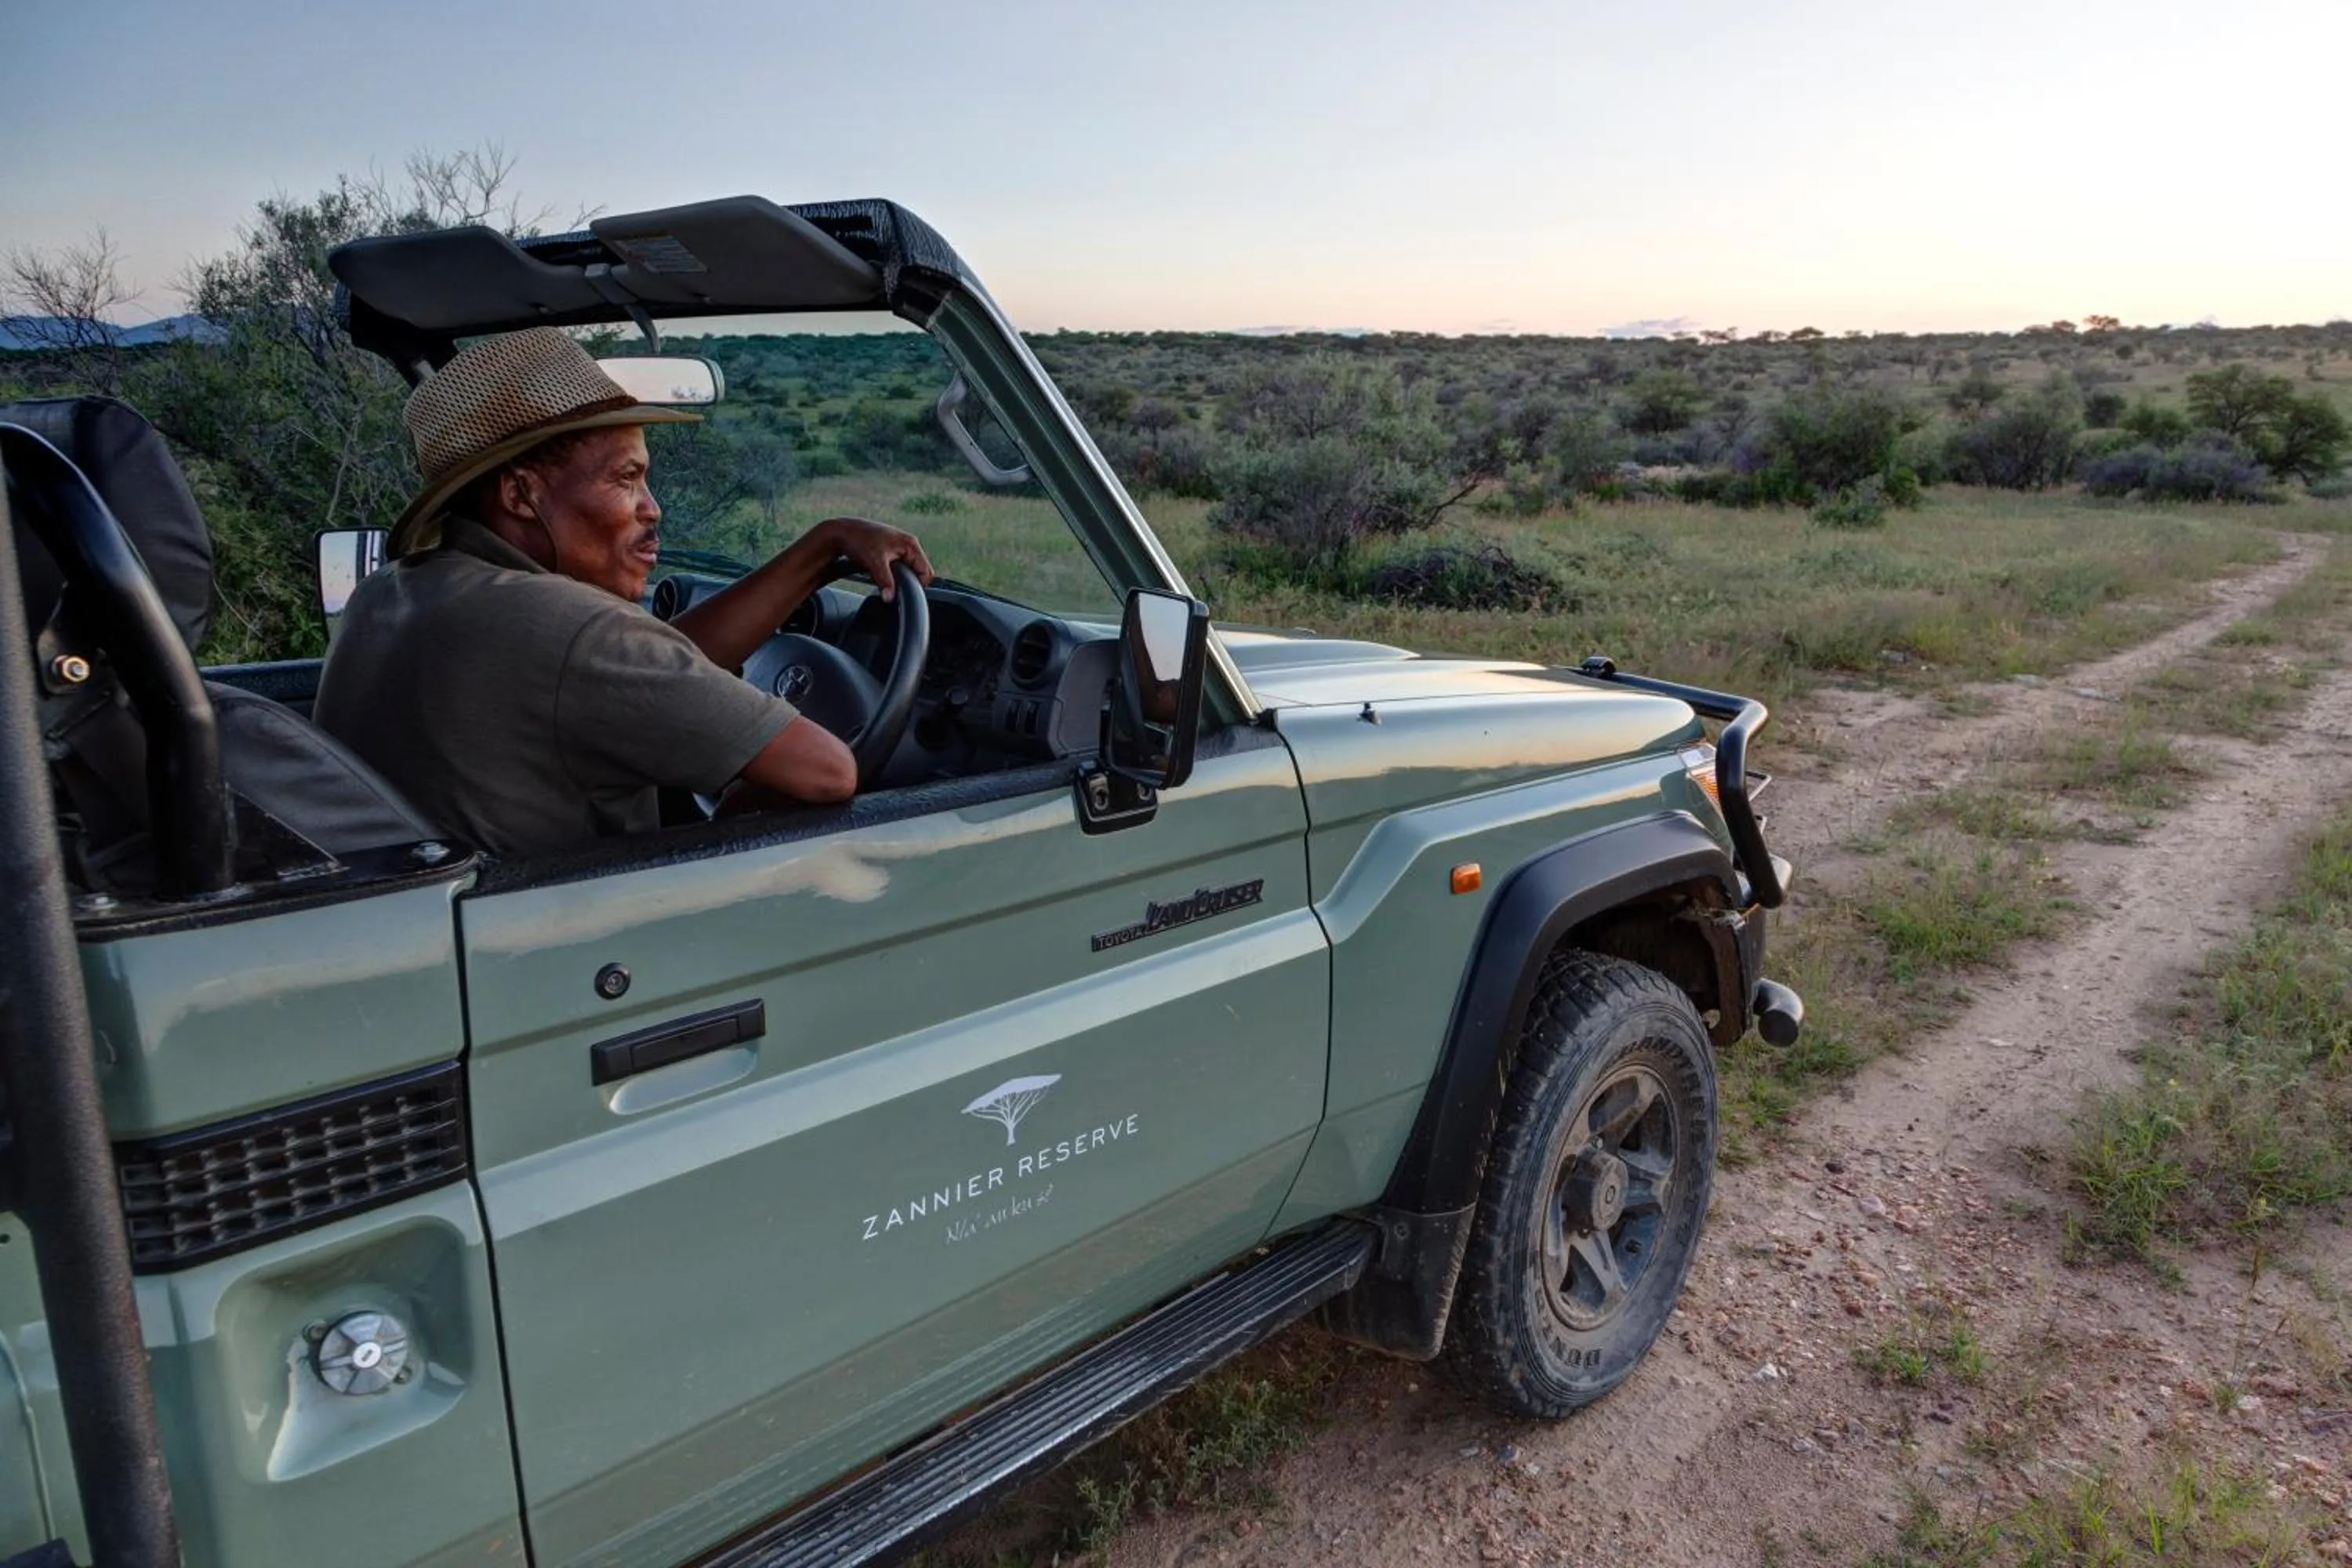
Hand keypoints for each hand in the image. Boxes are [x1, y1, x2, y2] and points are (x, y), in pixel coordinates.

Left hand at [818, 516, 933, 601]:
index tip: (903, 591)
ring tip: (881, 576)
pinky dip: (890, 574)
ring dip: (897, 578)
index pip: (926, 572)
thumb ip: (885, 581)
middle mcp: (908, 545)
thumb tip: (890, 598)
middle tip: (891, 585)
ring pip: (907, 571)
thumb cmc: (859, 540)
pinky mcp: (891, 552)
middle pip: (918, 572)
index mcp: (910, 544)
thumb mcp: (874, 562)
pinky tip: (878, 573)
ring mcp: (900, 548)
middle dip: (907, 581)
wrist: (842, 532)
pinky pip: (898, 568)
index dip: (917, 584)